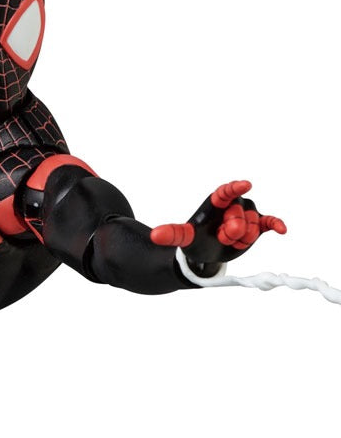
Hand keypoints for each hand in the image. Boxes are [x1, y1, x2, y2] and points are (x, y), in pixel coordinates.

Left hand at [150, 180, 285, 275]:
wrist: (207, 253)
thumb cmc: (195, 239)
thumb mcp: (184, 238)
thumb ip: (172, 234)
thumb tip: (154, 236)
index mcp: (216, 202)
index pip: (226, 192)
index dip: (235, 188)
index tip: (245, 184)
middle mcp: (233, 204)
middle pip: (240, 216)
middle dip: (231, 231)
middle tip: (221, 236)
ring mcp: (246, 215)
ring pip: (252, 226)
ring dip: (241, 239)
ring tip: (228, 240)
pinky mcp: (257, 226)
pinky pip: (269, 222)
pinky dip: (276, 224)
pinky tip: (282, 230)